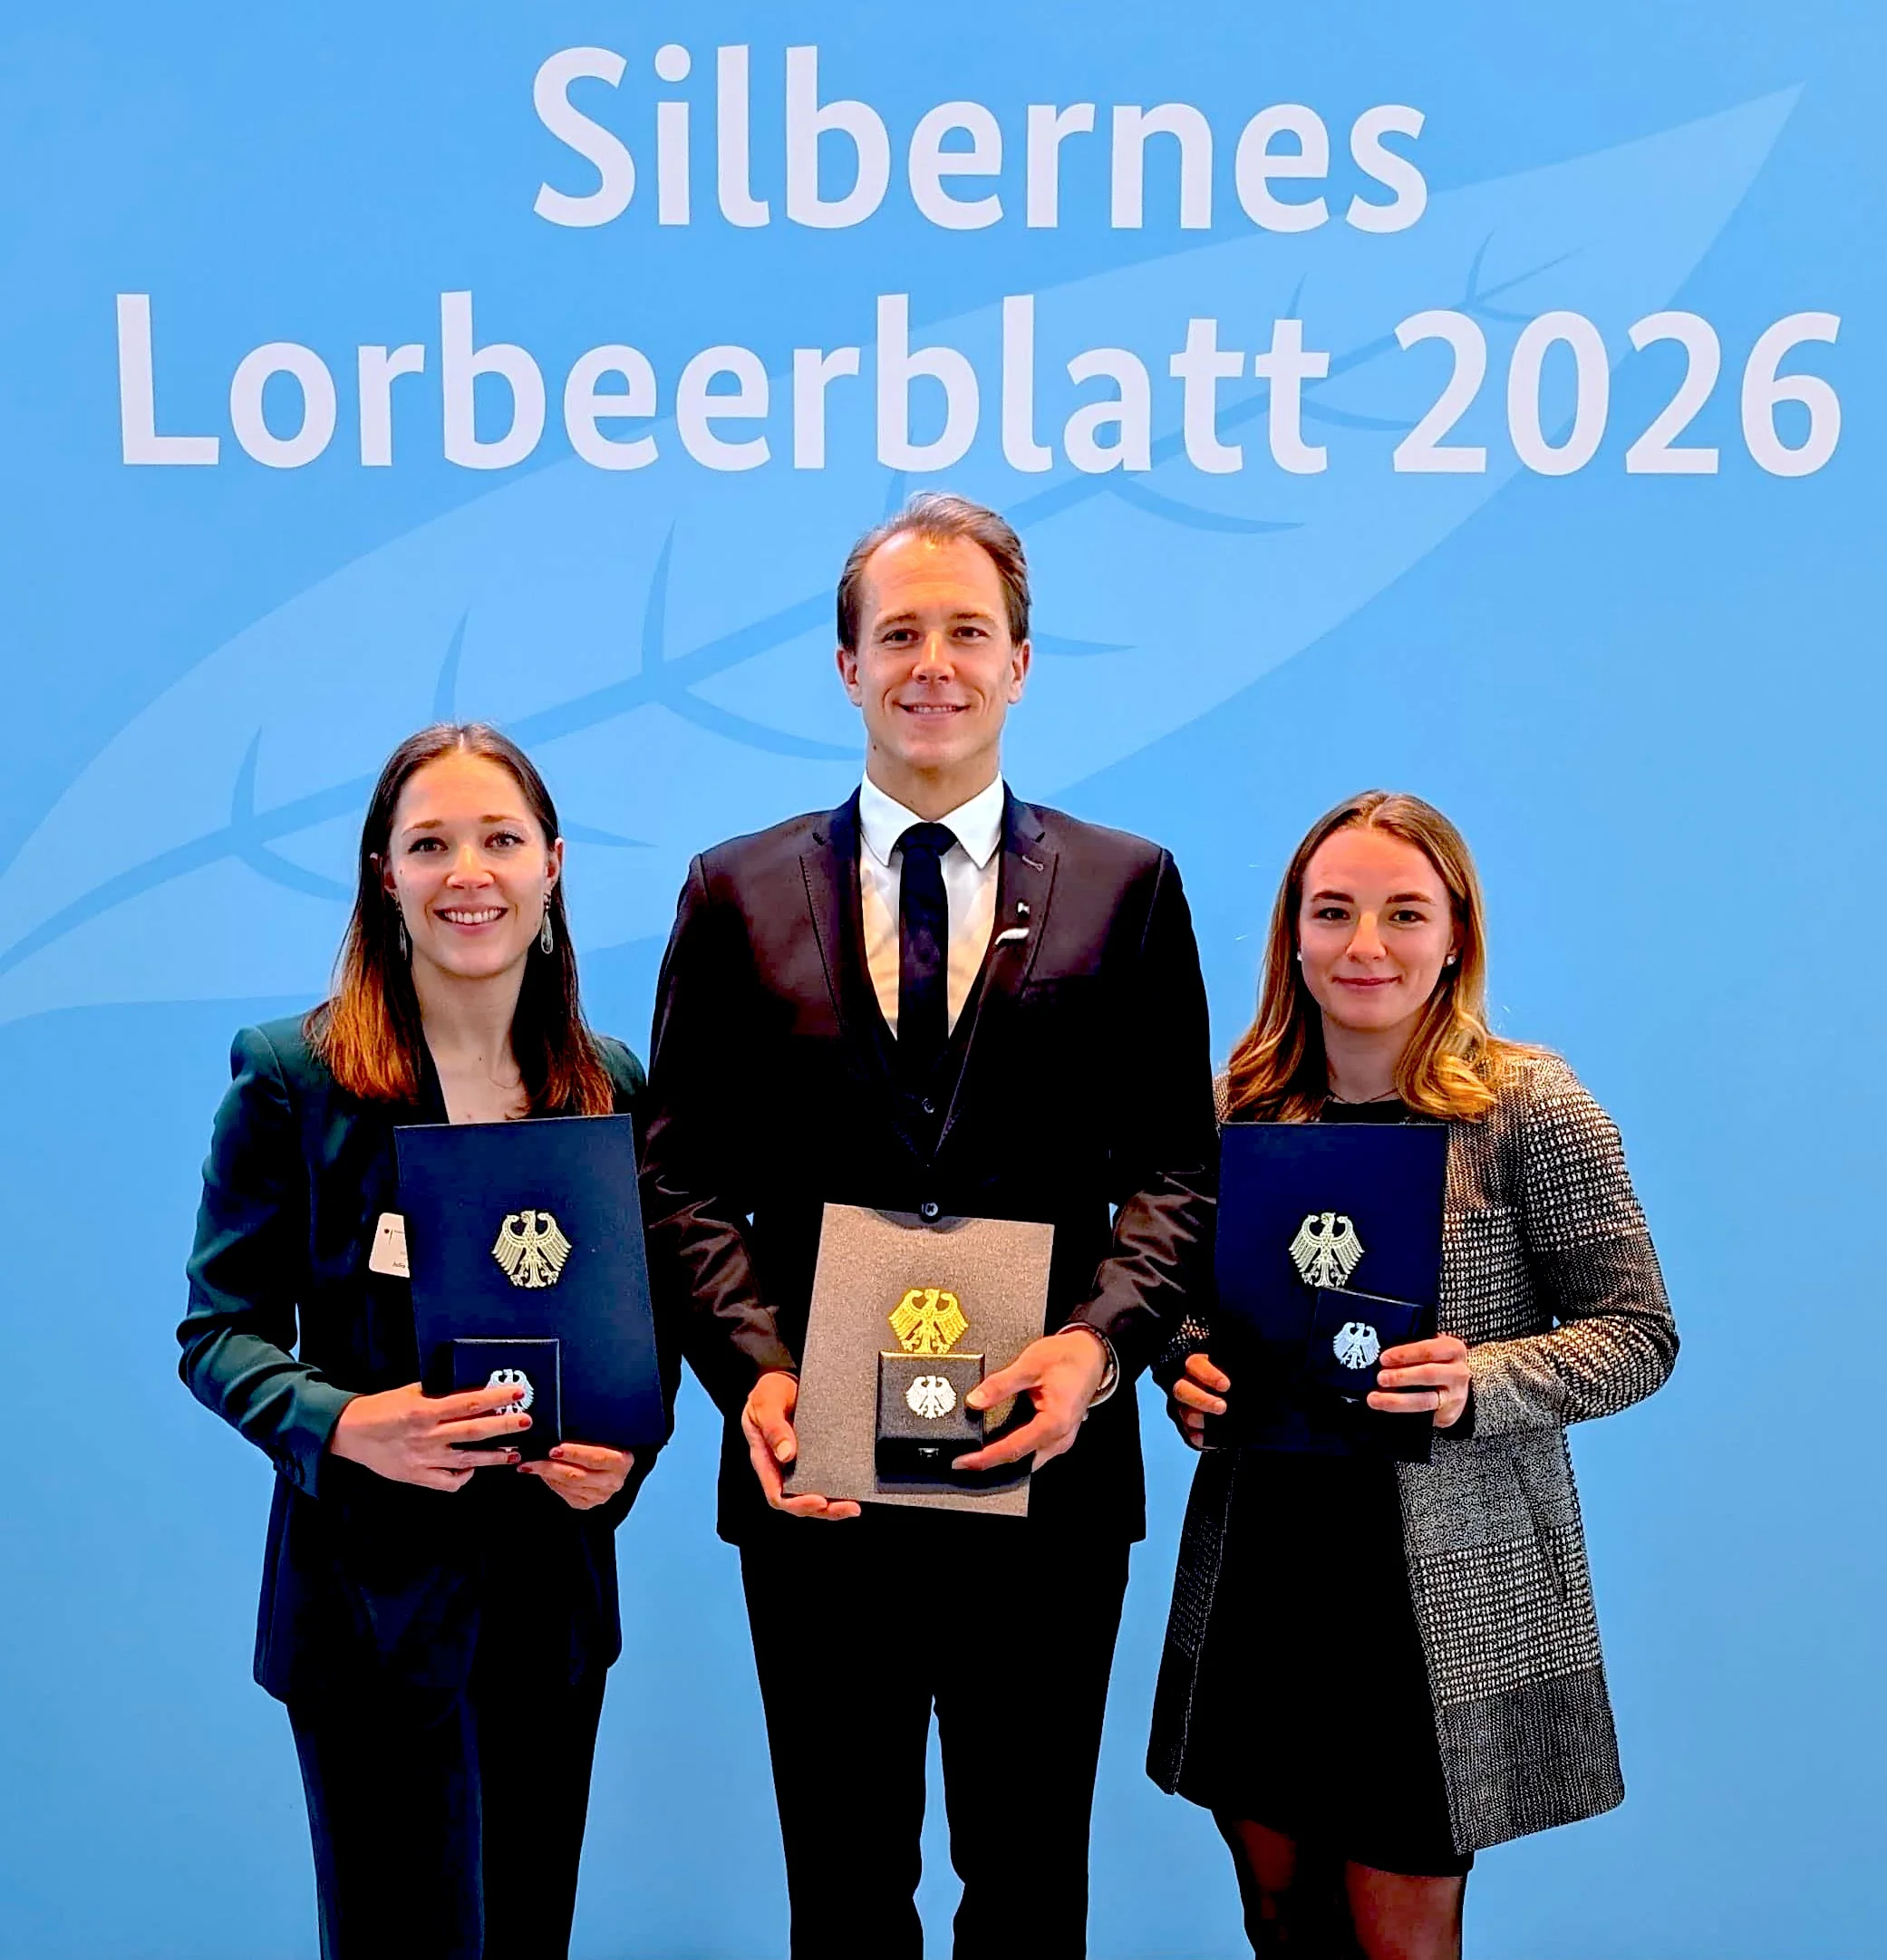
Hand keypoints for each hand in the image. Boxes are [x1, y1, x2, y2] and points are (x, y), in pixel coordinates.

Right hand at [327, 1380, 528, 1491]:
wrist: (350, 1434)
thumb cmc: (381, 1409)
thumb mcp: (410, 1392)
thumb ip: (438, 1391)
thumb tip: (470, 1387)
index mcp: (425, 1412)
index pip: (468, 1403)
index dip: (495, 1398)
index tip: (517, 1393)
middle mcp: (427, 1437)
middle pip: (474, 1432)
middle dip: (504, 1426)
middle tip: (526, 1421)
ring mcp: (423, 1460)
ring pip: (467, 1461)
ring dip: (493, 1457)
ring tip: (513, 1453)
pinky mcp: (417, 1477)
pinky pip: (447, 1483)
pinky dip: (463, 1478)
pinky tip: (473, 1470)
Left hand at [518, 1442, 633, 1510]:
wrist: (611, 1462)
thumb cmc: (605, 1442)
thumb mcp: (603, 1434)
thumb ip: (589, 1431)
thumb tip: (558, 1425)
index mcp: (622, 1461)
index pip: (596, 1457)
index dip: (574, 1453)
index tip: (553, 1449)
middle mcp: (614, 1481)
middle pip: (577, 1475)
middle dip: (550, 1467)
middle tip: (530, 1460)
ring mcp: (601, 1495)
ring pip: (568, 1486)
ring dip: (546, 1475)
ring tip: (529, 1465)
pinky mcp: (588, 1503)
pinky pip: (566, 1495)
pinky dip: (551, 1483)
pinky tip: (542, 1473)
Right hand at [740, 1369, 859, 1519]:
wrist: (782, 1377)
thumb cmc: (768, 1392)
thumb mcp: (765, 1405)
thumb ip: (773, 1428)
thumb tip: (787, 1454)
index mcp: (766, 1461)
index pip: (778, 1495)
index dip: (798, 1503)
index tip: (819, 1500)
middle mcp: (783, 1468)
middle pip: (800, 1501)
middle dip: (824, 1510)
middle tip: (848, 1507)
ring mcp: (800, 1464)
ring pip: (815, 1494)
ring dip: (834, 1505)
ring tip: (854, 1506)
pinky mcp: (817, 1455)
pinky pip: (827, 1476)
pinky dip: (840, 1485)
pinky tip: (855, 1487)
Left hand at [954, 1327, 1108, 1473]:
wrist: (1092, 1352)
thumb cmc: (1069, 1357)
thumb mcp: (1030, 1365)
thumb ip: (1000, 1385)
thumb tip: (974, 1401)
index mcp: (1054, 1423)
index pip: (1013, 1449)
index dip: (985, 1458)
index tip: (964, 1461)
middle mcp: (1061, 1437)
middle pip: (1021, 1461)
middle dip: (992, 1464)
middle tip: (965, 1460)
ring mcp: (1062, 1438)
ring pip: (1029, 1459)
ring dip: (1005, 1458)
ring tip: (978, 1453)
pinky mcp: (1061, 1433)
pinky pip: (1036, 1450)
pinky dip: (1017, 1450)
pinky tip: (1001, 1443)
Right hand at [1169, 1352, 1229, 1450]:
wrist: (1235, 1400)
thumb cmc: (1234, 1380)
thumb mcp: (1234, 1371)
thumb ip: (1236, 1372)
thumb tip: (1253, 1376)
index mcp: (1196, 1366)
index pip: (1196, 1365)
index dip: (1209, 1375)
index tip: (1226, 1385)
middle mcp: (1186, 1385)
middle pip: (1182, 1390)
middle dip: (1202, 1400)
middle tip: (1222, 1407)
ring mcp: (1184, 1407)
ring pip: (1185, 1413)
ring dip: (1200, 1419)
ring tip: (1218, 1423)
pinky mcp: (1188, 1427)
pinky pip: (1189, 1434)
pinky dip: (1200, 1438)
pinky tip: (1211, 1439)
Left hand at [1369, 1335, 1471, 1427]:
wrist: (1454, 1383)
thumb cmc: (1434, 1360)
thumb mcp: (1428, 1347)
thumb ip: (1411, 1348)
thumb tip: (1381, 1353)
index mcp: (1453, 1349)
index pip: (1429, 1350)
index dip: (1405, 1354)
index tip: (1384, 1358)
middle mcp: (1458, 1373)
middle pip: (1428, 1375)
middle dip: (1401, 1377)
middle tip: (1379, 1378)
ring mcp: (1455, 1396)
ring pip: (1424, 1401)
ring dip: (1396, 1400)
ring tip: (1374, 1398)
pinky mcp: (1448, 1415)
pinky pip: (1424, 1416)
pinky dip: (1402, 1414)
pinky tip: (1386, 1410)